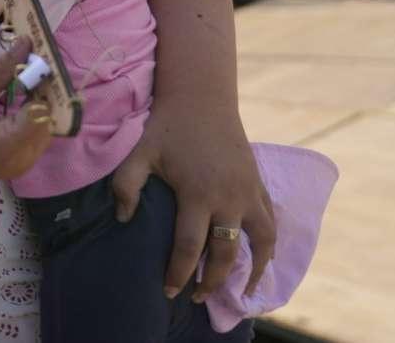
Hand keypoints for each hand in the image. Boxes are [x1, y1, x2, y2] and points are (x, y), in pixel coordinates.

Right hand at [0, 39, 51, 192]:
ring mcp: (26, 161)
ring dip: (38, 95)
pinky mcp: (23, 158)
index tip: (33, 57)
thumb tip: (26, 43)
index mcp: (8, 145)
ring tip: (22, 73)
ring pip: (47, 120)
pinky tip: (16, 94)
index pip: (43, 110)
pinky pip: (37, 128)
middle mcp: (25, 157)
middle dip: (43, 86)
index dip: (43, 83)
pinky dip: (30, 108)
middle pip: (49, 115)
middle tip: (29, 59)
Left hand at [111, 106, 275, 301]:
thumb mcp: (139, 152)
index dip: (179, 273)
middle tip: (197, 297)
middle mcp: (229, 198)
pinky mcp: (259, 185)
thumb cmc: (166, 126)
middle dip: (212, 281)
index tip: (169, 292)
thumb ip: (126, 185)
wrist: (201, 97)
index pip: (189, 246)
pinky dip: (269, 245)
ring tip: (240, 292)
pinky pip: (272, 223)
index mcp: (198, 193)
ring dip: (252, 270)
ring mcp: (249, 192)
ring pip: (261, 243)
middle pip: (226, 253)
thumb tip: (123, 220)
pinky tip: (260, 259)